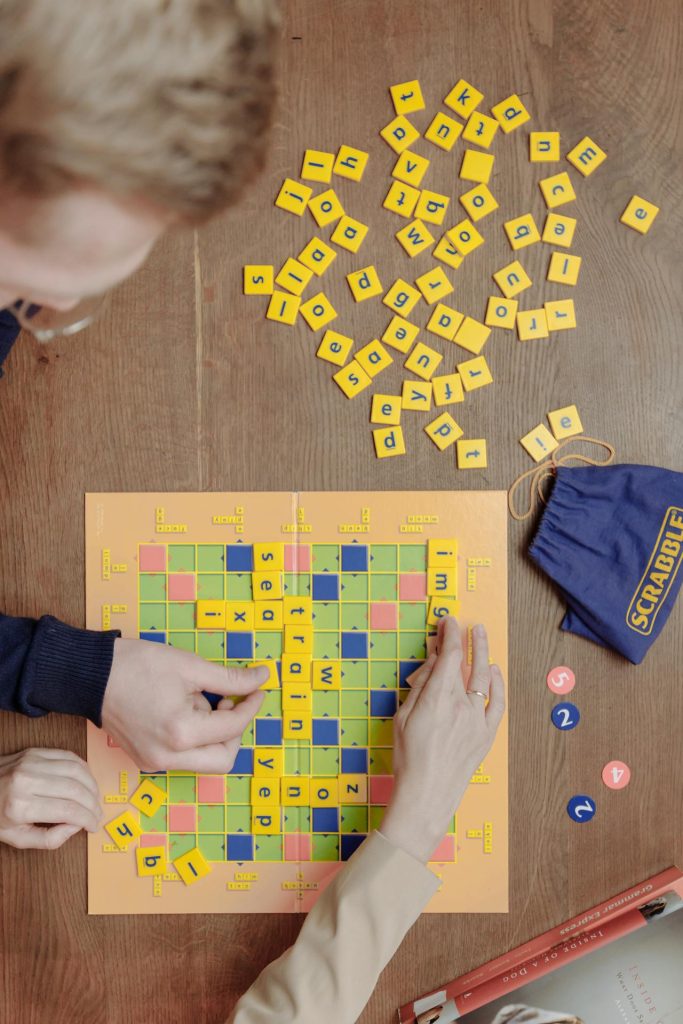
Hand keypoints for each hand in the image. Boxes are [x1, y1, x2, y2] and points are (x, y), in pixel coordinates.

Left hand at [0, 748, 100, 849]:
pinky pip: (69, 756)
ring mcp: (32, 763)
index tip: (93, 825)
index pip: (68, 811)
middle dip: (93, 804)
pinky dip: (83, 768)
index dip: (87, 819)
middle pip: (75, 790)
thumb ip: (49, 839)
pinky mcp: (35, 752)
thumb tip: (75, 826)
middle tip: (97, 814)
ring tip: (94, 798)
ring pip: (76, 770)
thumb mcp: (17, 838)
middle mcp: (27, 781)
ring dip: (92, 785)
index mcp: (21, 807)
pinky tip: (86, 780)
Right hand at [101, 638, 267, 772]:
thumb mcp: (191, 667)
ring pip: (204, 761)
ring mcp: (155, 763)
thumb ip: (231, 678)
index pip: (233, 727)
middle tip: (230, 702)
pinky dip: (194, 737)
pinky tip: (182, 709)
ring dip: (213, 734)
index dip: (251, 705)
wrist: (91, 675)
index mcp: (181, 733)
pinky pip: (184, 757)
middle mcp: (168, 757)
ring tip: (198, 700)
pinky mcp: (147, 760)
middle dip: (234, 730)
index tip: (258, 688)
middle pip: (224, 759)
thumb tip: (262, 678)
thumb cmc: (138, 666)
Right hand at [380, 617, 504, 862]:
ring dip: (485, 655)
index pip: (449, 656)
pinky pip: (498, 703)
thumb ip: (421, 686)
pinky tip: (494, 672)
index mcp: (437, 698)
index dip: (449, 635)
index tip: (448, 623)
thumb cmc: (408, 758)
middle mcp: (461, 705)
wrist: (426, 795)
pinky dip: (498, 684)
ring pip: (485, 679)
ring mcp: (477, 720)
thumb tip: (433, 662)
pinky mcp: (486, 735)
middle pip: (470, 662)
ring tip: (482, 639)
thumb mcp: (403, 716)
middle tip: (468, 625)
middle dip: (470, 639)